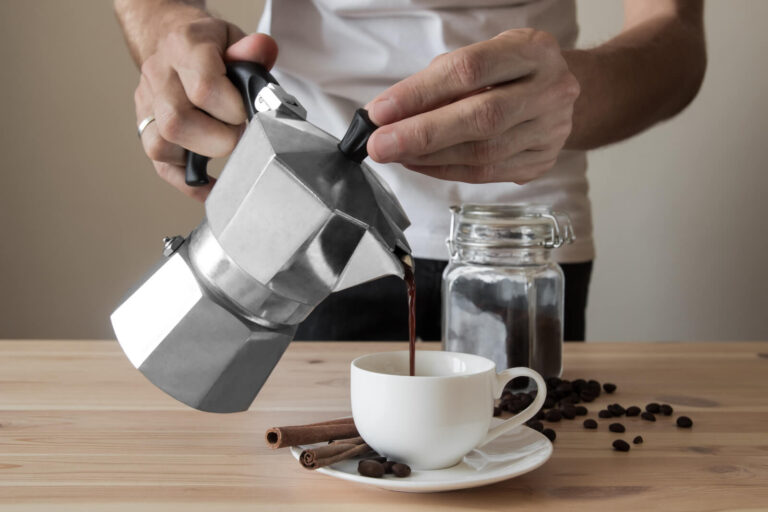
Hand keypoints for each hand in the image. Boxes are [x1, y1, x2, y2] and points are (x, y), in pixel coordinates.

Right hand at [134, 11, 277, 200]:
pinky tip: (213, 186)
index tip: (247, 111)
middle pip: (176, 122)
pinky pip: (162, 167)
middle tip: (238, 131)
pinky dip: (190, 182)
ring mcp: (148, 105)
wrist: (170, 38)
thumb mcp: (233, 38)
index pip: (204, 88)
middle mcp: (158, 77)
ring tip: (223, 142)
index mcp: (183, 48)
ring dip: (200, 155)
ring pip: (160, 145)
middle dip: (218, 138)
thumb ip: (251, 48)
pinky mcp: (147, 129)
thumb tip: (262, 49)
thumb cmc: (208, 45)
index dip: (233, 109)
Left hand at [365, 29, 578, 183]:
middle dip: (422, 134)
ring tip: (396, 153)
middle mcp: (550, 90)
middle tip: (380, 145)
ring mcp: (551, 130)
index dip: (420, 93)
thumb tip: (390, 114)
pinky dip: (446, 170)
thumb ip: (440, 81)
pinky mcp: (541, 161)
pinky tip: (420, 163)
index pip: (470, 70)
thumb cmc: (509, 71)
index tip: (381, 111)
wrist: (558, 92)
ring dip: (430, 157)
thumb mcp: (483, 57)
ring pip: (483, 153)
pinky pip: (486, 174)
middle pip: (481, 118)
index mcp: (533, 50)